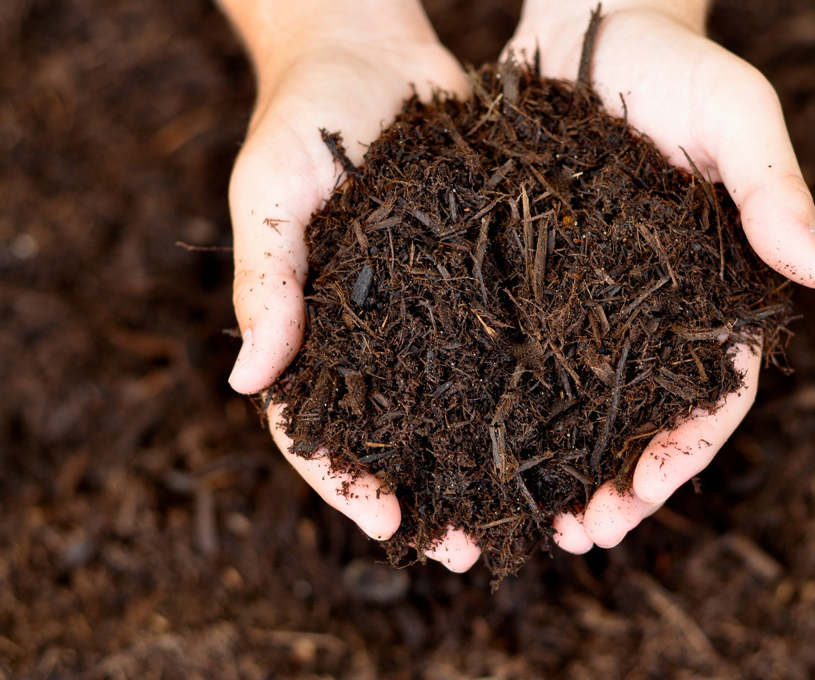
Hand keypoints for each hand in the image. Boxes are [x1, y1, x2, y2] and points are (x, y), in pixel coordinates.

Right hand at [222, 0, 478, 569]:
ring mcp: (428, 310)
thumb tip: (248, 382)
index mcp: (311, 326)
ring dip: (484, 466)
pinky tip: (566, 428)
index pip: (316, 426)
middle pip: (396, 436)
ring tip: (531, 515)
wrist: (371, 49)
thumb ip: (266, 279)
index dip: (345, 481)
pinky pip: (501, 343)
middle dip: (430, 497)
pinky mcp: (481, 277)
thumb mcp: (272, 191)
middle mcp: (373, 332)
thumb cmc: (304, 115)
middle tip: (474, 551)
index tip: (388, 521)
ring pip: (454, 405)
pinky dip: (525, 391)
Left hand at [507, 0, 814, 551]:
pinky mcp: (533, 283)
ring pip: (583, 406)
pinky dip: (511, 410)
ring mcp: (592, 304)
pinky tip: (475, 448)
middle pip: (645, 419)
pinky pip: (522, 357)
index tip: (639, 501)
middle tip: (579, 538)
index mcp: (716, 290)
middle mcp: (655, 312)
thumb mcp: (736, 115)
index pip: (714, 394)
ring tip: (530, 522)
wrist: (591, 26)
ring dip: (561, 468)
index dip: (682, 454)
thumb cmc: (675, 66)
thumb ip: (774, 188)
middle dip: (618, 485)